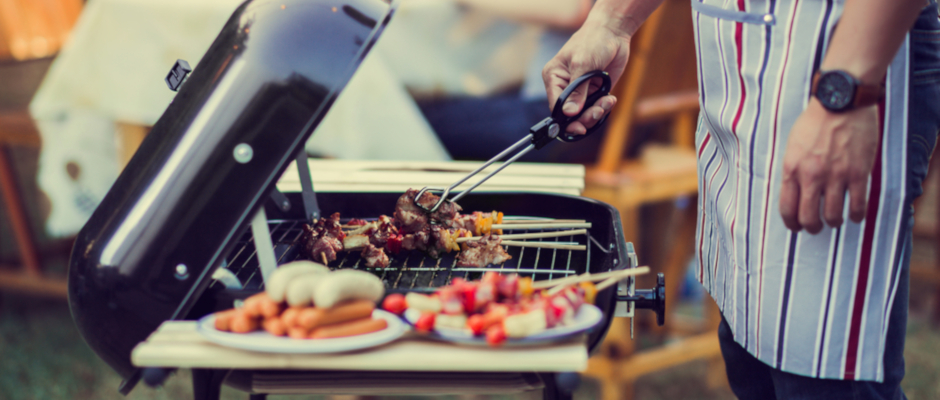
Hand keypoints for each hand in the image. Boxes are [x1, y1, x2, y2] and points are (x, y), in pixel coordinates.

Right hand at [542, 20, 627, 134]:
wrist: (613, 32)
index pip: (556, 106)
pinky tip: (611, 98)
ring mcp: (581, 91)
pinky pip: (597, 108)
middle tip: (597, 112)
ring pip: (584, 114)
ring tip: (607, 102)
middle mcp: (565, 87)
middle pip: (569, 115)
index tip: (579, 127)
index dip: (565, 120)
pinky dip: (604, 107)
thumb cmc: (593, 42)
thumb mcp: (583, 65)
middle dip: (584, 117)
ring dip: (596, 112)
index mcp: (554, 78)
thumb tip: (569, 113)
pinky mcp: (594, 91)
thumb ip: (577, 90)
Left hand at [779, 99, 878, 233]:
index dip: (792, 224)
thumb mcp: (793, 146)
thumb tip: (794, 192)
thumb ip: (793, 169)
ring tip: (836, 220)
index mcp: (792, 169)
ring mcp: (836, 176)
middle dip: (812, 228)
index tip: (797, 227)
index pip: (787, 209)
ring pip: (833, 216)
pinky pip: (857, 205)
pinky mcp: (858, 173)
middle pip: (808, 218)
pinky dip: (856, 215)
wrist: (841, 102)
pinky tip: (855, 215)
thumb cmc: (814, 121)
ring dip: (834, 222)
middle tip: (816, 227)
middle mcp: (811, 176)